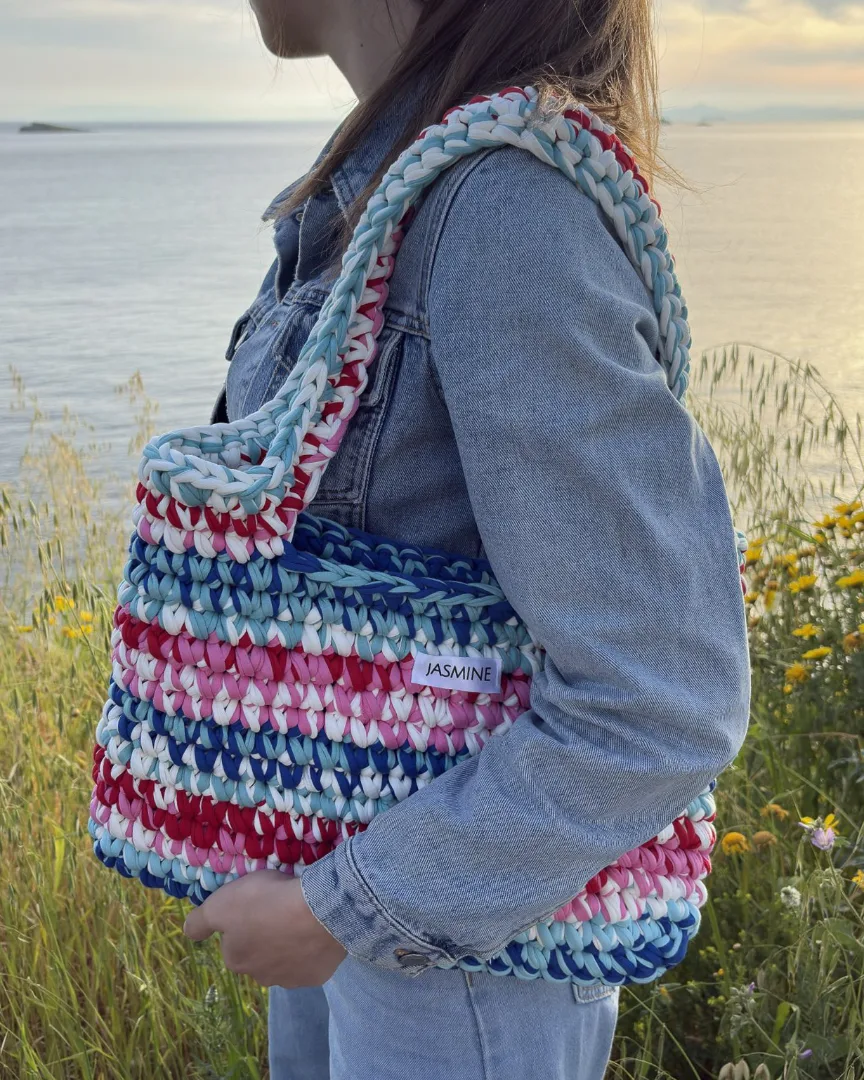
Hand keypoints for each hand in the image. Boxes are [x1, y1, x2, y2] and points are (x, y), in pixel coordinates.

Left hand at [182, 870, 347, 987]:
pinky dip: (311, 949)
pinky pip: (310, 961)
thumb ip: (200, 920)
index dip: (242, 920)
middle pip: (258, 953)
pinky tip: (315, 930)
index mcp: (235, 960)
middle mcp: (259, 977)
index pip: (232, 941)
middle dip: (265, 936)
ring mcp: (290, 979)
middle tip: (278, 910)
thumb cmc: (266, 903)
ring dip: (287, 944)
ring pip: (284, 960)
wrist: (319, 912)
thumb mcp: (222, 902)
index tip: (256, 903)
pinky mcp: (316, 976)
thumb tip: (187, 932)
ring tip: (299, 918)